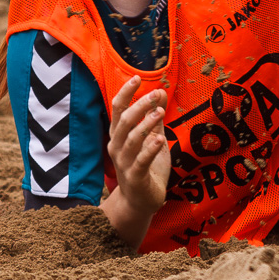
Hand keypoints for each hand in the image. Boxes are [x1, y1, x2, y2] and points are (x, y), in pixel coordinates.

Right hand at [106, 79, 171, 217]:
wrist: (141, 202)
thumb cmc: (145, 168)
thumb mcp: (152, 138)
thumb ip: (154, 118)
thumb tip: (160, 91)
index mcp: (119, 135)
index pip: (117, 110)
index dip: (125, 93)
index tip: (137, 78)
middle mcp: (117, 147)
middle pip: (123, 122)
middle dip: (138, 106)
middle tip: (155, 94)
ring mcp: (124, 163)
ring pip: (131, 140)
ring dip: (145, 124)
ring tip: (160, 112)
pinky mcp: (135, 178)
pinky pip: (140, 161)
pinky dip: (149, 149)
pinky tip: (160, 140)